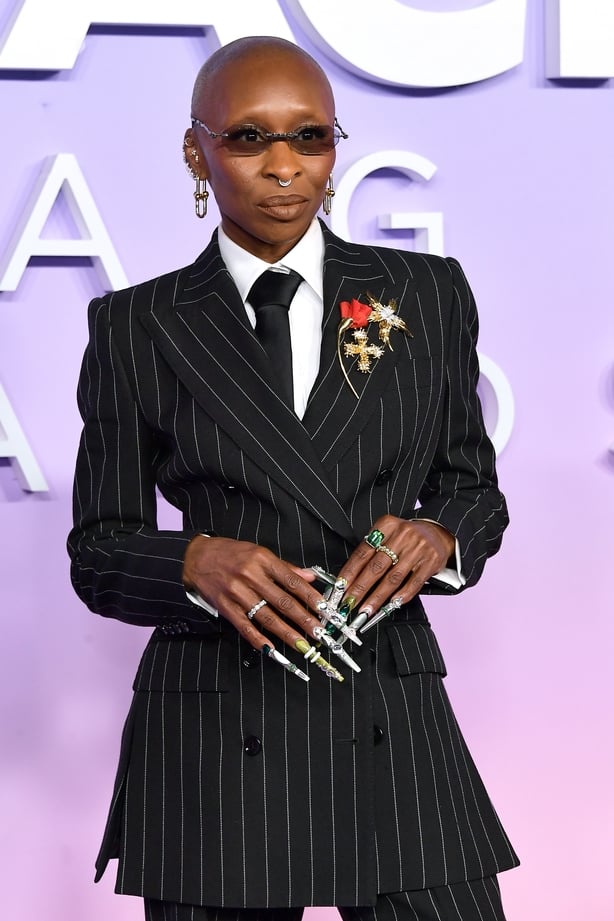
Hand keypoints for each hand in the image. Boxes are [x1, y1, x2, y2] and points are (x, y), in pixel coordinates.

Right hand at [182, 535, 324, 650]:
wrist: (196, 557)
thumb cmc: (230, 553)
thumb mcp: (258, 552)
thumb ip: (285, 567)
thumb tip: (310, 577)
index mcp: (263, 560)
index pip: (293, 581)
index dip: (311, 597)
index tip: (325, 610)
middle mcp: (251, 576)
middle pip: (283, 602)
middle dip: (304, 620)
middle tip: (319, 633)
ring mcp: (237, 593)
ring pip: (266, 617)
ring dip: (286, 633)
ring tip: (302, 644)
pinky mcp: (225, 607)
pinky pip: (244, 626)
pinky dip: (257, 639)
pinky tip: (270, 649)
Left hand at [337, 515, 455, 617]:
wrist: (438, 532)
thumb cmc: (406, 537)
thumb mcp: (387, 534)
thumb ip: (371, 552)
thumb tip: (350, 579)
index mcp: (386, 525)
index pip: (363, 552)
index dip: (350, 572)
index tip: (340, 587)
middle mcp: (402, 535)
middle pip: (376, 566)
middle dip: (360, 588)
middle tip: (349, 603)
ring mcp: (418, 548)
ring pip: (393, 578)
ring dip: (377, 597)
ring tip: (366, 610)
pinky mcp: (431, 561)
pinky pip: (413, 583)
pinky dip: (401, 596)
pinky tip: (391, 605)